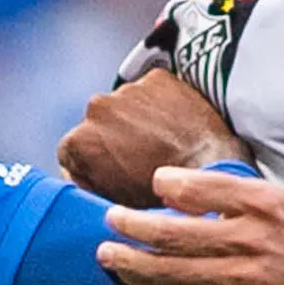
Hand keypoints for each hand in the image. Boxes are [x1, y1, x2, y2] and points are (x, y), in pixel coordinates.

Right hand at [58, 70, 248, 207]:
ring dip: (137, 121)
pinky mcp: (157, 78)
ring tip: (162, 144)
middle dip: (114, 140)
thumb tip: (86, 190)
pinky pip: (153, 92)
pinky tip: (176, 127)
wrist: (212, 167)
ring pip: (126, 107)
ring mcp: (128, 89)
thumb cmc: (165, 197)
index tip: (109, 175)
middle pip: (98, 126)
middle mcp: (96, 108)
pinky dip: (161, 106)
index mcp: (78, 142)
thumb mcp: (116, 206)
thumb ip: (92, 190)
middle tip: (140, 161)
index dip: (90, 167)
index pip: (71, 154)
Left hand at [96, 167, 283, 284]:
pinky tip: (138, 281)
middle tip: (110, 220)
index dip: (168, 184)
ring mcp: (244, 278)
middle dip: (132, 226)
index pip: (201, 186)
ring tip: (108, 255)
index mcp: (263, 202)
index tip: (153, 183)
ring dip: (133, 263)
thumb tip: (182, 189)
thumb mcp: (283, 199)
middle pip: (174, 232)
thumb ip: (237, 194)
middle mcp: (251, 238)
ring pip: (172, 271)